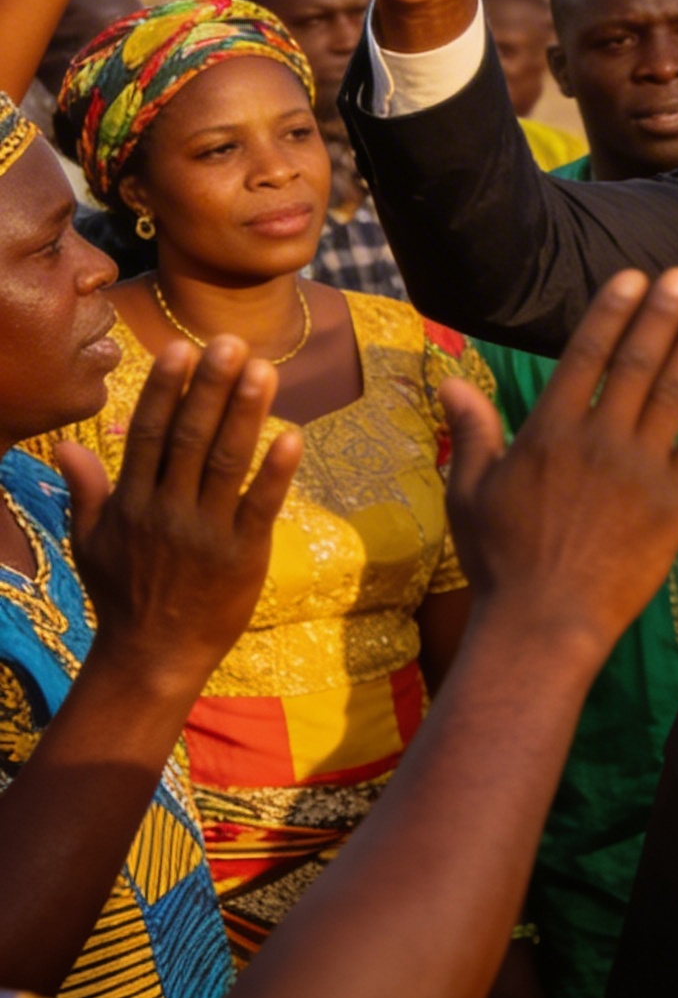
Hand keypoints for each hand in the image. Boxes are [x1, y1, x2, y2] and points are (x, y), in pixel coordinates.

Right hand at [48, 337, 301, 700]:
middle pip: (190, 438)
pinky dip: (276, 472)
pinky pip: (260, 506)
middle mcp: (166, 511)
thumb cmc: (123, 593)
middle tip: (229, 340)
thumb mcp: (91, 542)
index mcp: (132, 503)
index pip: (151, 434)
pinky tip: (292, 436)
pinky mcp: (242, 555)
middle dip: (210, 386)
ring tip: (262, 368)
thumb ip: (86, 489)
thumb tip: (65, 444)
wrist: (152, 656)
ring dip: (245, 413)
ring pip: (226, 462)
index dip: (166, 390)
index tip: (180, 349)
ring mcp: (205, 533)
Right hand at [438, 268, 677, 663]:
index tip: (636, 277)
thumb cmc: (500, 561)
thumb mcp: (471, 491)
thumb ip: (473, 431)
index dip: (613, 311)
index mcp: (550, 433)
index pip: (587, 355)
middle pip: (637, 362)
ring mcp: (640, 471)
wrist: (542, 624)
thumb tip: (452, 381)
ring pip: (675, 394)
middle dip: (664, 314)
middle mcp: (599, 440)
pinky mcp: (674, 504)